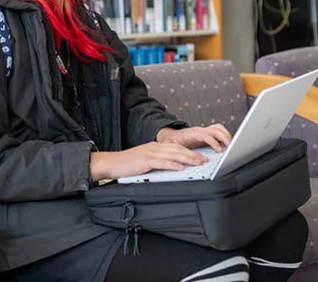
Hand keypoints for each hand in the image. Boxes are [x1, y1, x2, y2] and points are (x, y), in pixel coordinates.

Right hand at [90, 142, 209, 181]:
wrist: (111, 163)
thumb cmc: (127, 165)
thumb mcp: (145, 161)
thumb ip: (158, 163)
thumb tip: (172, 169)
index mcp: (155, 147)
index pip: (176, 148)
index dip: (190, 151)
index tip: (201, 156)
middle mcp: (154, 147)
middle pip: (178, 149)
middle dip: (193, 154)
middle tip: (205, 160)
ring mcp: (150, 153)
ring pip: (173, 154)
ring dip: (188, 158)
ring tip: (199, 163)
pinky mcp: (145, 160)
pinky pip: (162, 162)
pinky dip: (173, 164)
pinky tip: (181, 168)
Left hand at [156, 124, 231, 152]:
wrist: (170, 136)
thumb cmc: (172, 142)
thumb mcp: (172, 147)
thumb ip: (179, 152)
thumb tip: (184, 160)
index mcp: (191, 134)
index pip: (205, 136)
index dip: (213, 142)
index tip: (219, 151)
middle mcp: (199, 130)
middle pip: (215, 129)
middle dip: (224, 137)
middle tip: (230, 147)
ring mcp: (203, 131)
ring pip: (218, 128)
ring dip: (226, 135)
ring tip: (231, 145)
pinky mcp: (206, 133)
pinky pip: (218, 131)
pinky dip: (224, 135)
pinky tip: (226, 144)